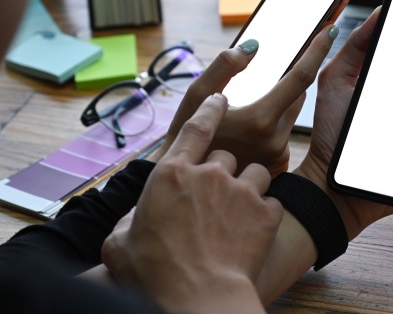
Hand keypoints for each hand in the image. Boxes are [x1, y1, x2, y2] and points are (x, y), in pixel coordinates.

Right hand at [101, 93, 282, 313]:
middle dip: (223, 172)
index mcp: (171, 173)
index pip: (195, 126)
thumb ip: (127, 223)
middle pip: (226, 156)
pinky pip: (272, 202)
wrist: (198, 298)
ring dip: (249, 187)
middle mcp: (209, 174)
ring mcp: (242, 191)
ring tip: (239, 213)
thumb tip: (128, 225)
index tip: (220, 98)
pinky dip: (265, 213)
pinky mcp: (266, 213)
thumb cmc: (155, 274)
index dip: (210, 110)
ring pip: (255, 173)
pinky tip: (253, 231)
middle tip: (216, 199)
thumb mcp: (120, 244)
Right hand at [151, 24, 338, 175]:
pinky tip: (242, 135)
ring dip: (276, 105)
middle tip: (263, 80)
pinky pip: (281, 135)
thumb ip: (223, 67)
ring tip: (241, 116)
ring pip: (288, 116)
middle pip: (296, 97)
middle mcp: (276, 140)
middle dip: (287, 82)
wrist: (183, 187)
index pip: (301, 78)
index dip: (317, 50)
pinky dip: (269, 126)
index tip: (331, 30)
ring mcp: (278, 156)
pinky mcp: (276, 167)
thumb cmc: (183, 139)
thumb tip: (253, 46)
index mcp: (260, 120)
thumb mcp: (196, 99)